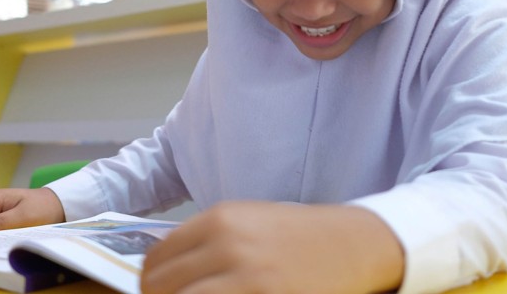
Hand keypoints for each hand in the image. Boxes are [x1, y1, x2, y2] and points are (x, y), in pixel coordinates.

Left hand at [141, 201, 404, 293]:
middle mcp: (227, 246)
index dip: (152, 283)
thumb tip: (161, 273)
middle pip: (159, 286)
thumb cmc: (299, 237)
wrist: (355, 244)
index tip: (159, 292)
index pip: (155, 259)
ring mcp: (245, 279)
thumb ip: (205, 243)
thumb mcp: (247, 223)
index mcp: (219, 220)